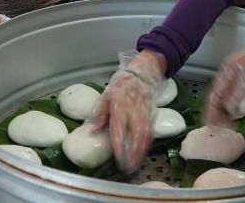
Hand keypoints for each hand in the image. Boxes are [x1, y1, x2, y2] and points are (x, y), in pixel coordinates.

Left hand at [92, 51, 163, 172]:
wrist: (141, 75)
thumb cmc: (120, 86)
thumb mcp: (105, 97)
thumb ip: (100, 115)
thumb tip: (92, 131)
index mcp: (120, 107)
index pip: (119, 131)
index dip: (119, 147)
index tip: (118, 159)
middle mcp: (134, 112)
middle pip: (135, 137)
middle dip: (132, 155)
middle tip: (127, 169)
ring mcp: (145, 114)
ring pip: (145, 137)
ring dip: (141, 153)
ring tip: (134, 165)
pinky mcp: (152, 116)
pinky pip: (151, 133)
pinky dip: (147, 146)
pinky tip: (141, 154)